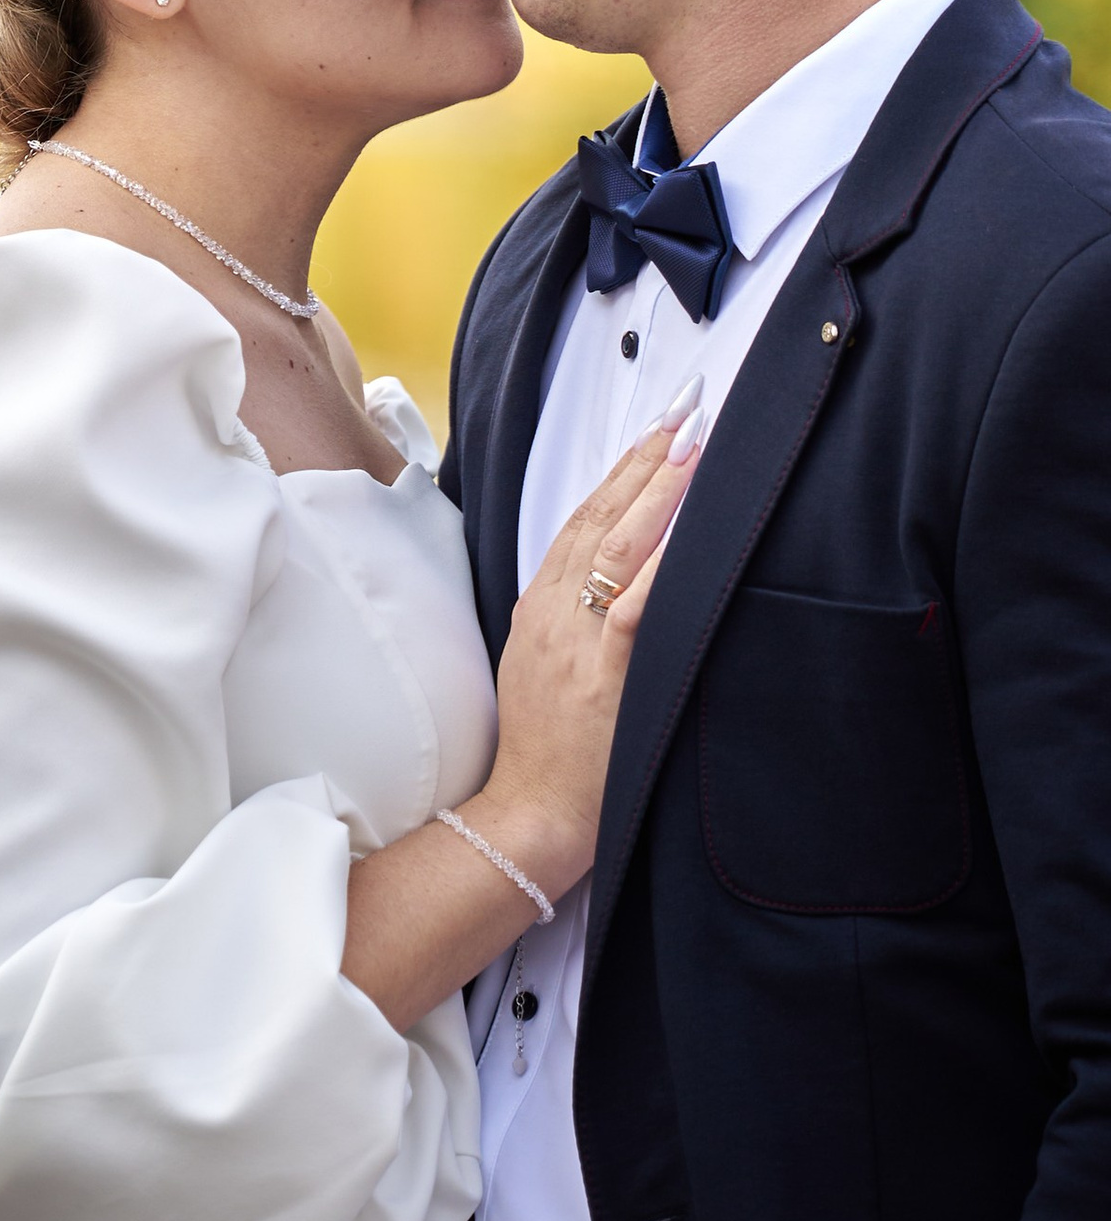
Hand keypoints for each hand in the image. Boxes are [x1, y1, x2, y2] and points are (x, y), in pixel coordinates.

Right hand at [480, 402, 701, 902]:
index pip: (581, 519)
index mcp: (538, 606)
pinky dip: (661, 562)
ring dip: (657, 490)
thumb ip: (570, 617)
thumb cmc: (543, 749)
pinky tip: (688, 529)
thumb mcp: (541, 665)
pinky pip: (634, 605)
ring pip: (616, 547)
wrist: (528, 813)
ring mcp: (575, 639)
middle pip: (599, 516)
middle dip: (645, 458)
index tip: (657, 428)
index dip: (621, 470)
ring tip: (692, 443)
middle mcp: (553, 611)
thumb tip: (613, 578)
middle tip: (685, 408)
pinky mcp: (603, 674)